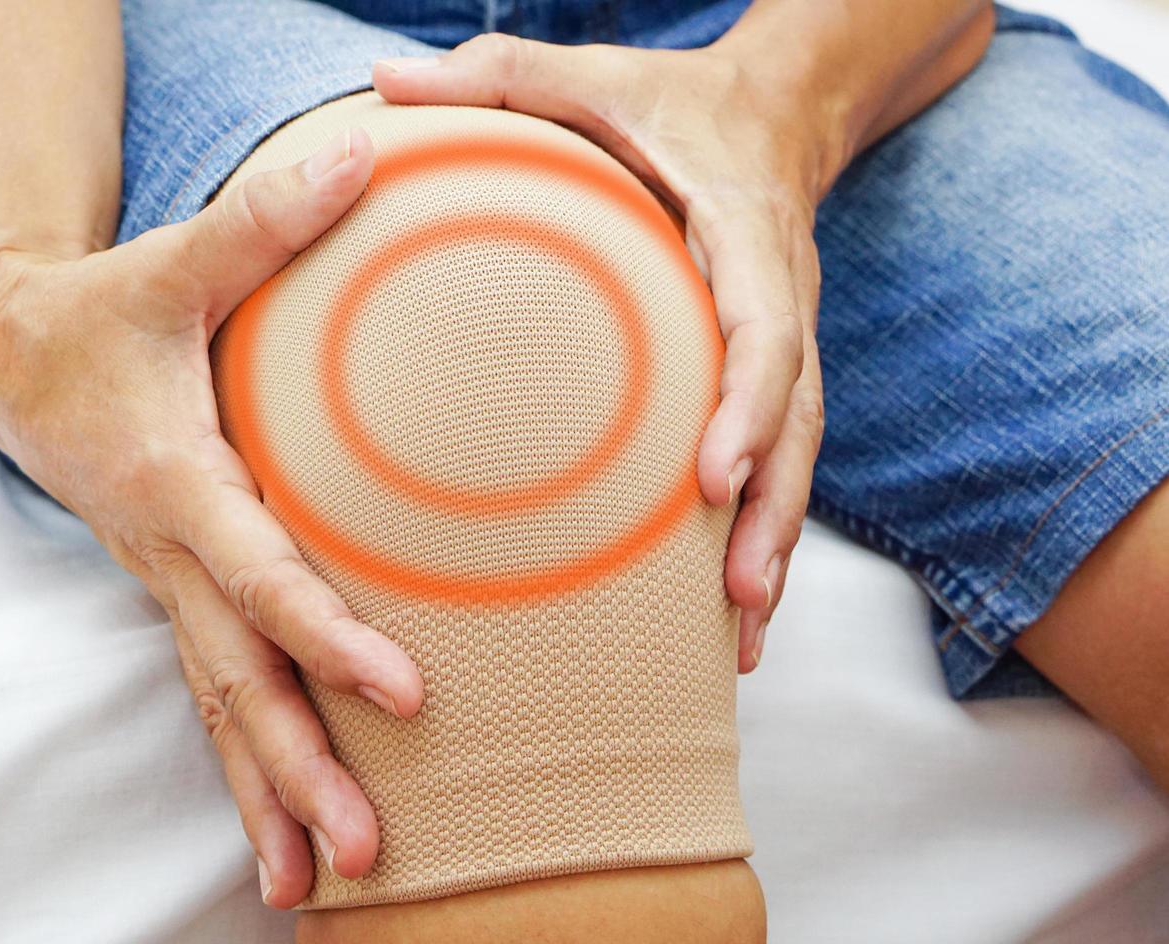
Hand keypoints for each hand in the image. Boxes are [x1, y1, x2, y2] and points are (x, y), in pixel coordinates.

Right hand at [0, 130, 421, 906]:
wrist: (16, 357)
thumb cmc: (104, 311)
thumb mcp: (173, 260)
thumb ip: (263, 222)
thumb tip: (360, 157)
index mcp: (177, 480)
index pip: (257, 571)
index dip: (324, 631)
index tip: (402, 692)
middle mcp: (169, 553)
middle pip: (236, 676)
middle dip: (298, 767)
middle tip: (365, 851)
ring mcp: (167, 585)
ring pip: (218, 705)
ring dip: (267, 796)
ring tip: (317, 885)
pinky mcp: (175, 594)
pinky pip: (211, 693)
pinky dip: (243, 769)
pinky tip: (279, 840)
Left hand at [375, 39, 831, 671]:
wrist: (769, 112)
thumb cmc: (665, 103)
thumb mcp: (585, 75)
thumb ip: (495, 76)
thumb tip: (381, 83)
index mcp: (741, 237)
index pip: (764, 328)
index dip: (748, 405)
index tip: (712, 479)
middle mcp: (777, 300)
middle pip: (798, 418)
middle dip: (773, 509)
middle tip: (737, 593)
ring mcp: (782, 343)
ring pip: (797, 455)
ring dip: (775, 543)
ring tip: (745, 632)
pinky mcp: (766, 376)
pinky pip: (776, 459)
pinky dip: (762, 533)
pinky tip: (738, 613)